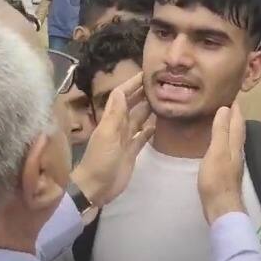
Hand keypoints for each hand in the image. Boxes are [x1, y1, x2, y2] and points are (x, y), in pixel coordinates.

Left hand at [70, 72, 154, 207]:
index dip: (132, 84)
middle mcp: (119, 126)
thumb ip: (115, 114)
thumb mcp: (107, 135)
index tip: (147, 74)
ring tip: (164, 99)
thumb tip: (121, 90)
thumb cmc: (100, 160)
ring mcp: (125, 139)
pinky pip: (142, 137)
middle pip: (132, 104)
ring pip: (139, 119)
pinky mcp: (132, 152)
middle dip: (142, 93)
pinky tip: (159, 123)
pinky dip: (150, 129)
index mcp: (111, 119)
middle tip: (161, 83)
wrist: (96, 187)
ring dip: (149, 109)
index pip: (121, 95)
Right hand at [198, 103, 245, 224]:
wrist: (221, 206)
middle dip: (235, 117)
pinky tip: (220, 143)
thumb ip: (221, 131)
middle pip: (238, 130)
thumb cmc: (217, 179)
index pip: (237, 123)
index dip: (236, 110)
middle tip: (229, 104)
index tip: (233, 96)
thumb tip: (225, 109)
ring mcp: (233, 163)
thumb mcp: (216, 152)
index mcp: (234, 145)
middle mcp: (237, 152)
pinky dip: (225, 140)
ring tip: (225, 119)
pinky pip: (228, 149)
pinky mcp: (227, 171)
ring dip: (231, 128)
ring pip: (234, 140)